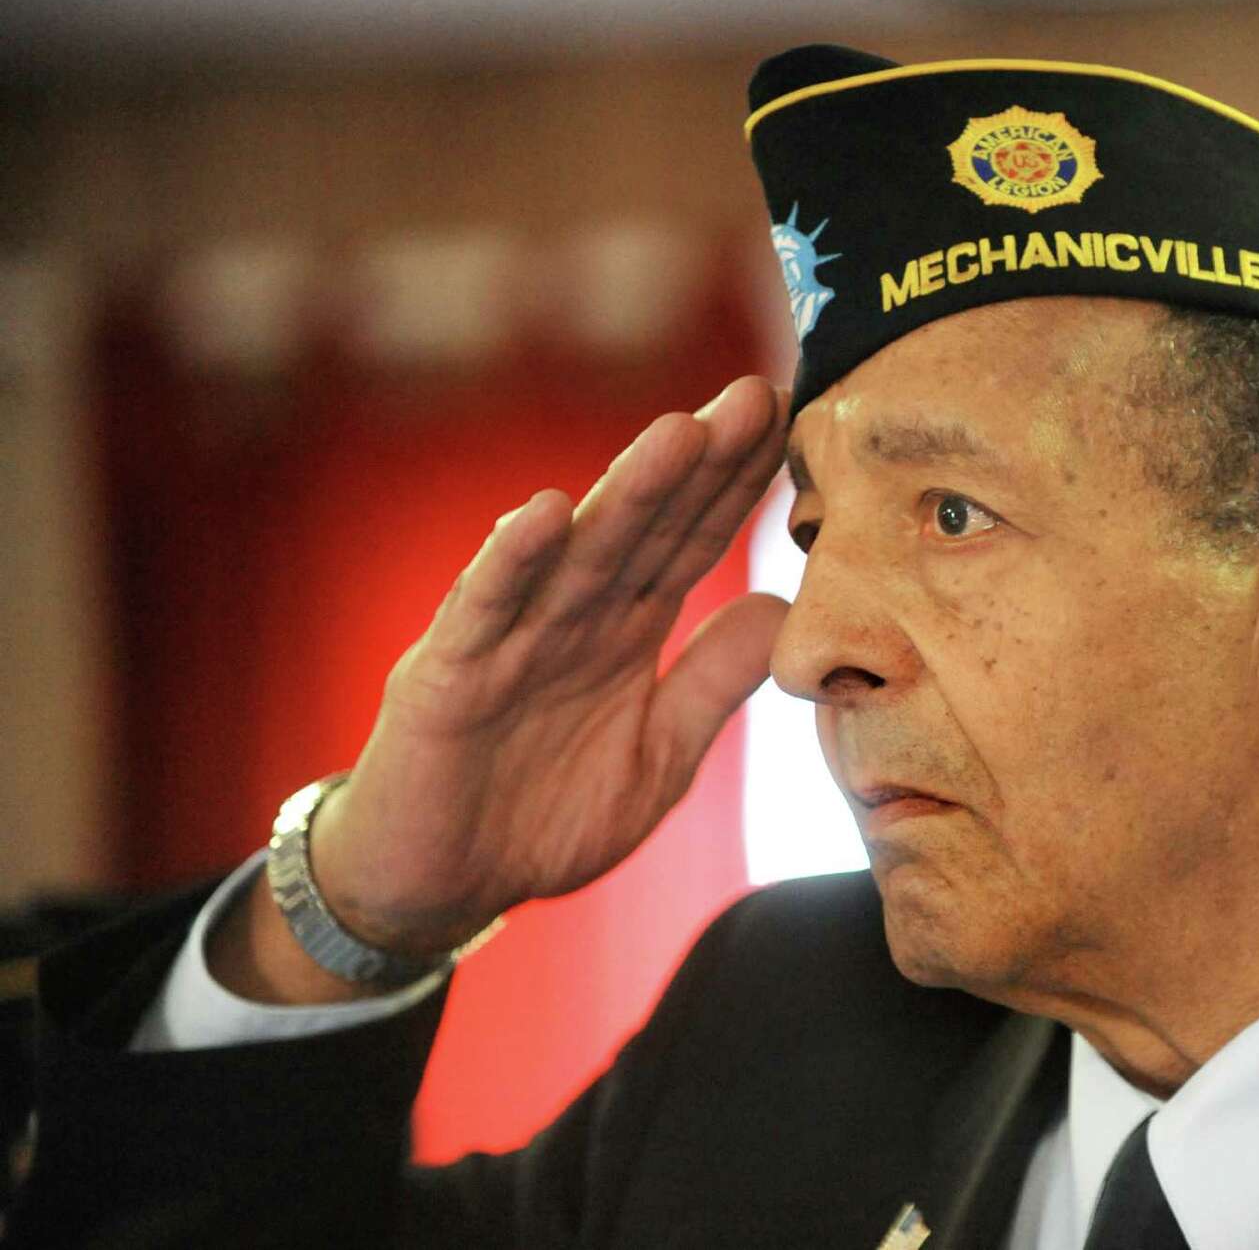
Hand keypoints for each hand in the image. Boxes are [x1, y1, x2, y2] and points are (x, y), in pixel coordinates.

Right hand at [302, 376, 790, 959]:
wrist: (437, 888)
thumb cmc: (542, 818)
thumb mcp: (657, 758)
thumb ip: (712, 684)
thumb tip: (783, 607)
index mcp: (623, 631)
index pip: (691, 544)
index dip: (738, 489)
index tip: (793, 426)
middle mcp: (571, 618)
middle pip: (644, 528)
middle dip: (699, 465)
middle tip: (757, 397)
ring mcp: (506, 639)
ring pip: (575, 554)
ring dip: (625, 493)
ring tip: (681, 433)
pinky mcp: (445, 678)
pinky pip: (480, 611)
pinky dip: (509, 563)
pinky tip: (542, 512)